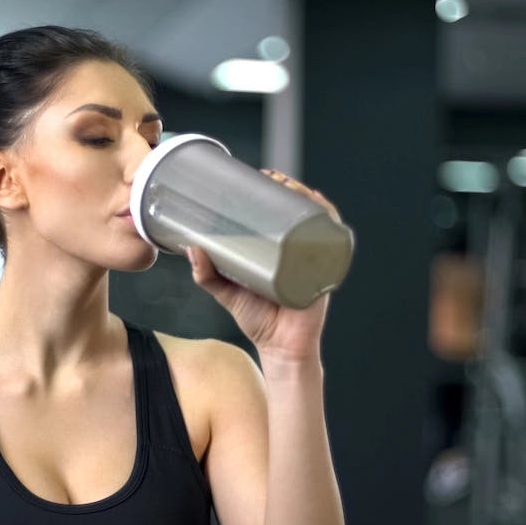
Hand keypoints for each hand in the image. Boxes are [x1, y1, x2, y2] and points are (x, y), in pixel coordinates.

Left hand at [187, 169, 340, 362]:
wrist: (281, 349)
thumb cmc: (258, 321)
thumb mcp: (227, 292)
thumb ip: (207, 275)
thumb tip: (191, 248)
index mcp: (279, 251)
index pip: (282, 214)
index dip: (276, 191)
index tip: (261, 175)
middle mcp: (298, 251)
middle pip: (302, 211)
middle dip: (292, 188)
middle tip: (273, 176)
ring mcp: (313, 261)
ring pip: (318, 221)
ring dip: (309, 199)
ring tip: (291, 188)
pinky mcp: (323, 273)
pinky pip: (333, 244)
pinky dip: (330, 224)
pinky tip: (320, 209)